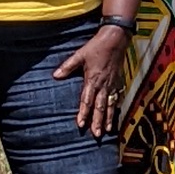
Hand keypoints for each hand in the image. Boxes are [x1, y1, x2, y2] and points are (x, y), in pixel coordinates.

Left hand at [55, 23, 130, 138]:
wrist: (115, 39)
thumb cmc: (97, 46)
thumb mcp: (80, 55)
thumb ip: (68, 66)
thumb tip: (55, 76)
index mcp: (93, 80)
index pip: (87, 100)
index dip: (84, 113)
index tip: (81, 124)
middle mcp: (103, 85)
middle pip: (100, 107)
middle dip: (98, 121)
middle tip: (96, 134)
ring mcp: (112, 84)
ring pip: (110, 105)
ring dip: (109, 118)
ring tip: (108, 130)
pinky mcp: (118, 81)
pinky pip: (118, 97)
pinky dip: (116, 107)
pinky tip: (116, 114)